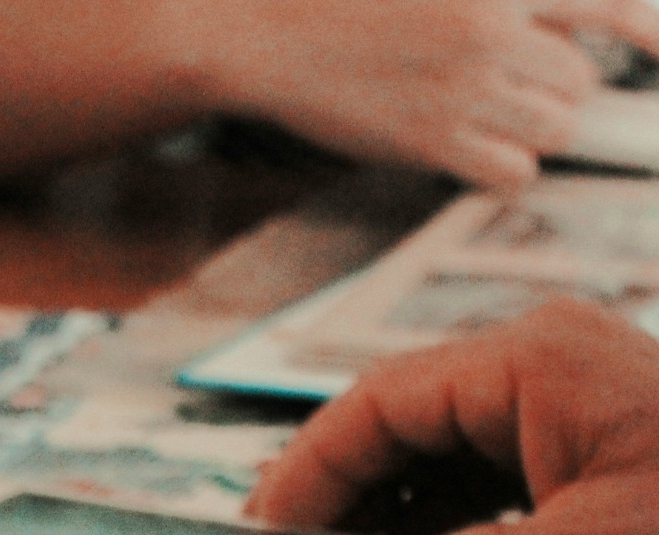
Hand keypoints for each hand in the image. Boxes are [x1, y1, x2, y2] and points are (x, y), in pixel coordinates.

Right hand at [173, 0, 658, 186]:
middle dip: (559, 88)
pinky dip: (505, 167)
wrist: (260, 32)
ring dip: (534, 129)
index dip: (643, 30)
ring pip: (553, 128)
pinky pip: (509, 172)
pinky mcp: (427, 141)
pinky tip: (475, 153)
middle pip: (577, 79)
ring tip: (491, 119)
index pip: (602, 4)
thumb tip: (546, 26)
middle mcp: (489, 31)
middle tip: (520, 90)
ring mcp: (459, 90)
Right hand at [249, 298, 658, 534]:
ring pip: (437, 459)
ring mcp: (564, 407)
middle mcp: (540, 368)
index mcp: (533, 361)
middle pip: (398, 427)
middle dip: (341, 501)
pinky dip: (441, 533)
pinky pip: (483, 484)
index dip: (308, 475)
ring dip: (389, 523)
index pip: (377, 404)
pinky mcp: (584, 453)